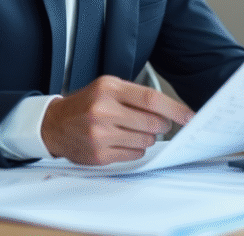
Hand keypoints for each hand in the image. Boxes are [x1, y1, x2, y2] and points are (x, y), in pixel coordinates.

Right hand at [41, 75, 193, 164]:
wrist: (54, 124)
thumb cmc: (86, 104)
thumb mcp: (106, 88)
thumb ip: (135, 96)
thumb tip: (169, 112)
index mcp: (109, 89)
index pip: (150, 99)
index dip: (174, 109)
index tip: (189, 116)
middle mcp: (104, 110)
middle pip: (152, 122)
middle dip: (161, 125)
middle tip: (158, 123)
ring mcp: (101, 134)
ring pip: (146, 140)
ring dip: (147, 137)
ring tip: (132, 130)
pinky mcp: (99, 154)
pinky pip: (134, 154)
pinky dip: (135, 149)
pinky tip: (122, 140)